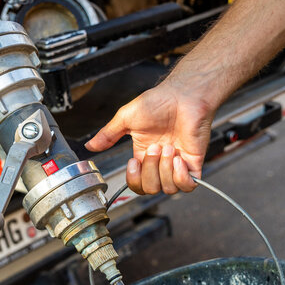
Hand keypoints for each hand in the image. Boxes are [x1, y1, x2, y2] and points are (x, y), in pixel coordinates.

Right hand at [85, 81, 213, 193]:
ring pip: (167, 189)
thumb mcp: (126, 118)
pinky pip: (188, 186)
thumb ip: (108, 135)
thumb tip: (89, 146)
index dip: (134, 179)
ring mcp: (178, 164)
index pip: (137, 184)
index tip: (133, 161)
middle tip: (155, 147)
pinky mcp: (194, 163)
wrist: (183, 94)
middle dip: (150, 170)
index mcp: (143, 156)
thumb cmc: (159, 101)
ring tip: (168, 147)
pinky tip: (178, 158)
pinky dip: (181, 176)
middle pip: (150, 189)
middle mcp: (160, 163)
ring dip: (165, 169)